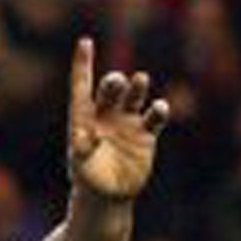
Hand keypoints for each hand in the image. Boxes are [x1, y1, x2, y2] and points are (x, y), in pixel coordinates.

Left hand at [66, 37, 171, 201]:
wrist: (107, 197)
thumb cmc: (87, 180)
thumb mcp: (81, 165)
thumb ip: (82, 148)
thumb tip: (84, 136)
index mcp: (84, 118)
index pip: (82, 86)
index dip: (83, 65)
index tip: (85, 42)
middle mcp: (106, 115)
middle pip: (111, 89)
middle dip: (114, 82)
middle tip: (116, 82)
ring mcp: (127, 123)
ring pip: (135, 96)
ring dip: (138, 87)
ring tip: (139, 81)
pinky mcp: (146, 134)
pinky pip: (155, 116)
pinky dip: (159, 109)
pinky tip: (159, 108)